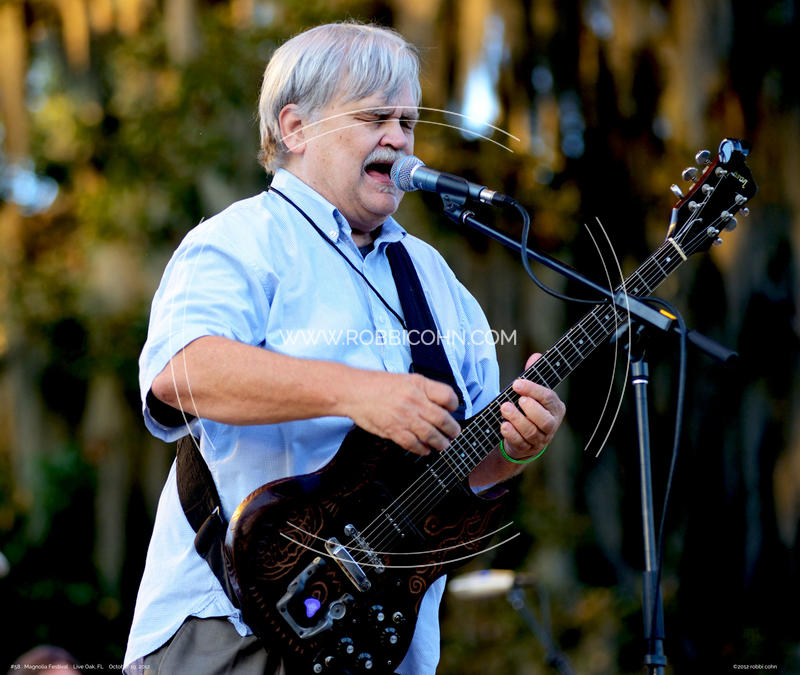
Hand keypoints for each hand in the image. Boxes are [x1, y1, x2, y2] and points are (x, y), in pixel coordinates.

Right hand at [344, 371, 460, 455]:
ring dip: (440, 442)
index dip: (454, 405)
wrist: (355, 391)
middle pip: (443, 419)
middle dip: (452, 429)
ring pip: (431, 434)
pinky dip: (422, 449)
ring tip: (443, 445)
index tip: (453, 410)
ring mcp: (405, 417)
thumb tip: (439, 404)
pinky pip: (413, 444)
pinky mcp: (394, 430)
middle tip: (454, 433)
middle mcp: (415, 400)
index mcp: (419, 385)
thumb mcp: (405, 379)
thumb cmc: (378, 384)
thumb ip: (423, 390)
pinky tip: (425, 450)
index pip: (447, 396)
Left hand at [499, 353, 565, 460]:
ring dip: (517, 420)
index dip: (533, 390)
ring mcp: (540, 439)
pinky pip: (521, 443)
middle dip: (529, 409)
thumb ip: (533, 376)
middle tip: (516, 400)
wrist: (523, 437)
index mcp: (555, 408)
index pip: (548, 398)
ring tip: (504, 409)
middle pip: (544, 420)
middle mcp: (551, 425)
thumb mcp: (531, 393)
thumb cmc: (528, 410)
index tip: (517, 383)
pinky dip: (511, 435)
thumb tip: (536, 356)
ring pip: (531, 432)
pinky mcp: (527, 449)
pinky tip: (503, 426)